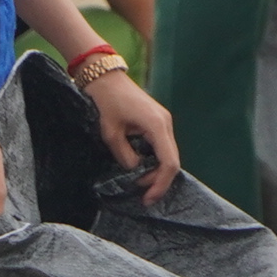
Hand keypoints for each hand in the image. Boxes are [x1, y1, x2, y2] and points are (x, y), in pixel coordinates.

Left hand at [86, 69, 179, 203]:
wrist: (104, 77)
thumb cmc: (105, 102)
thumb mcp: (111, 134)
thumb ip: (125, 156)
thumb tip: (135, 171)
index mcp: (157, 125)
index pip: (169, 163)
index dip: (160, 184)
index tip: (147, 199)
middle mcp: (165, 123)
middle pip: (171, 160)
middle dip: (157, 180)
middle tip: (138, 191)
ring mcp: (163, 122)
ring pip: (167, 154)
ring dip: (155, 170)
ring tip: (137, 180)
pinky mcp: (157, 121)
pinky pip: (160, 146)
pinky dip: (153, 160)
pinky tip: (140, 166)